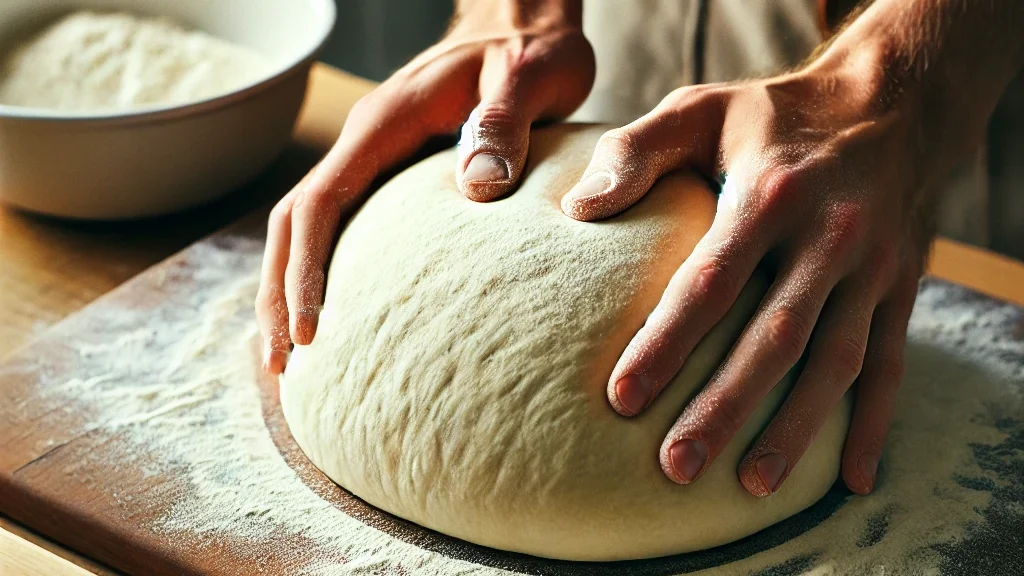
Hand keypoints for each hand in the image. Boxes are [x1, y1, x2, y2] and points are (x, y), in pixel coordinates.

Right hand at [256, 0, 593, 373]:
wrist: (523, 24)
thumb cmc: (531, 51)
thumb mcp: (531, 76)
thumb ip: (505, 122)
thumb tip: (477, 187)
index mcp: (385, 122)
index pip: (322, 201)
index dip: (306, 269)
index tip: (308, 332)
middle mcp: (366, 141)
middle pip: (295, 221)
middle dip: (279, 292)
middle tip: (280, 364)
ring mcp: (373, 157)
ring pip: (309, 226)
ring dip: (289, 287)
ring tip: (290, 356)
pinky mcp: (390, 174)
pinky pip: (340, 224)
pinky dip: (322, 270)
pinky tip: (334, 312)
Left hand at [563, 0, 1022, 496]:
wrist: (894, 103)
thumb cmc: (774, 116)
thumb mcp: (701, 108)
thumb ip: (635, 151)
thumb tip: (578, 209)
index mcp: (772, 193)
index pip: (712, 281)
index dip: (667, 342)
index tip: (621, 398)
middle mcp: (829, 235)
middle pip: (774, 336)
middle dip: (725, 406)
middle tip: (677, 466)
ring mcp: (872, 267)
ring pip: (834, 359)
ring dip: (796, 426)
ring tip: (752, 484)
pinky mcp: (900, 288)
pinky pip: (890, 362)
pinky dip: (873, 423)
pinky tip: (851, 479)